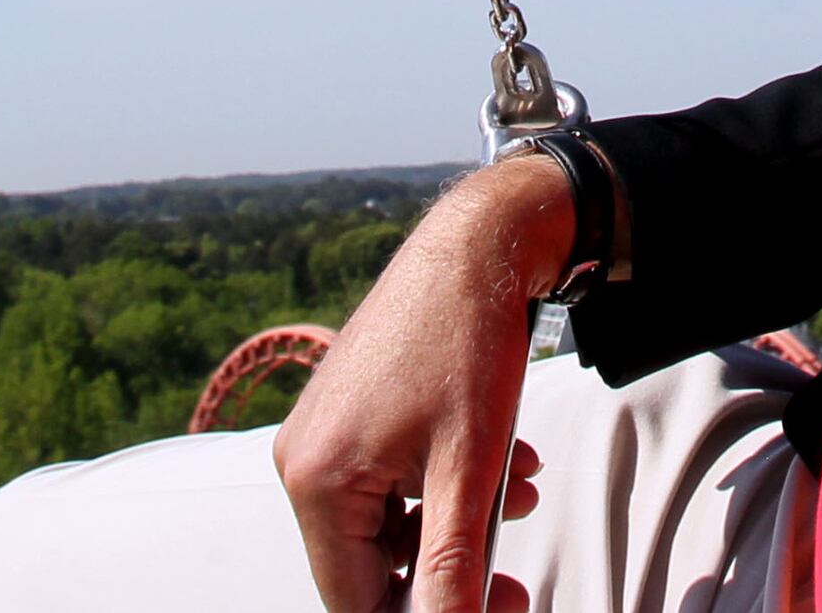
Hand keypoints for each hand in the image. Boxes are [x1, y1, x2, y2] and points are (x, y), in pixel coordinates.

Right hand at [276, 156, 573, 611]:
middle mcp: (304, 460)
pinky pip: (388, 479)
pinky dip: (442, 483)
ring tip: (518, 492)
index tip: (494, 606)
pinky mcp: (347, 414)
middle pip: (371, 563)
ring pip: (388, 520)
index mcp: (317, 482)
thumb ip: (452, 566)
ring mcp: (322, 434)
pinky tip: (502, 461)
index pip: (355, 600)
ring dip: (454, 521)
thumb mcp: (468, 470)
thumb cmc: (466, 341)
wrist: (476, 246)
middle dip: (447, 568)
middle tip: (513, 582)